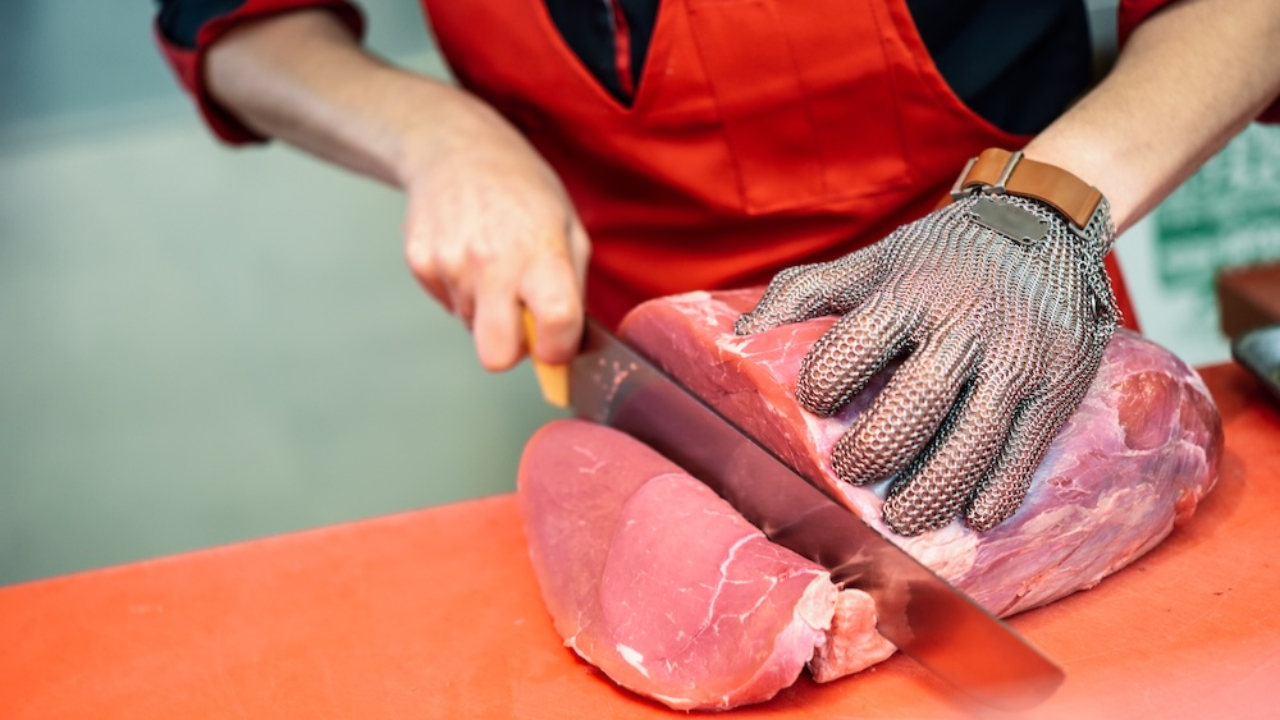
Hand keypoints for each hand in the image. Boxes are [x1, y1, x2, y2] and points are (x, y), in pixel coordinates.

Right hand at [400, 97, 589, 370]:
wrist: (454, 146)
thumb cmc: (520, 186)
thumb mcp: (567, 226)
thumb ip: (572, 288)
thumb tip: (568, 346)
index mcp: (540, 252)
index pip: (555, 323)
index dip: (559, 348)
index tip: (557, 343)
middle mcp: (492, 262)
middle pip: (496, 356)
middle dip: (511, 349)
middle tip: (520, 317)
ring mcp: (450, 265)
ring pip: (472, 327)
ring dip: (487, 308)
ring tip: (492, 261)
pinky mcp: (420, 264)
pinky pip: (448, 304)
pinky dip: (461, 290)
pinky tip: (467, 253)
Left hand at [735, 191, 1117, 534]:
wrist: (1045, 224)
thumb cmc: (942, 255)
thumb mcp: (874, 260)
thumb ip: (806, 293)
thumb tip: (740, 334)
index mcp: (911, 293)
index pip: (855, 348)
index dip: (825, 385)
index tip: (816, 406)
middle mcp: (966, 325)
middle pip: (914, 408)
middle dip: (874, 452)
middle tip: (851, 473)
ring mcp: (1019, 359)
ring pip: (972, 441)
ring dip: (932, 490)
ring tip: (902, 518)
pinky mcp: (1060, 386)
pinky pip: (1026, 450)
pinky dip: (998, 489)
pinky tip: (973, 513)